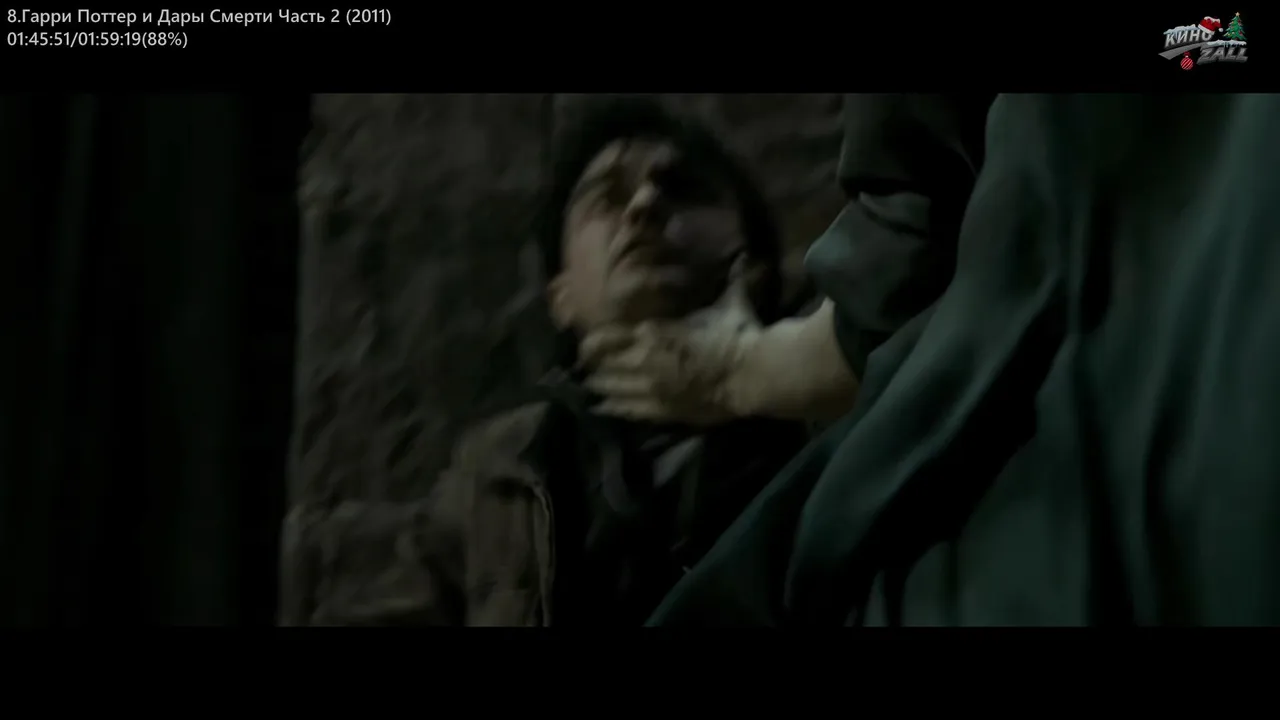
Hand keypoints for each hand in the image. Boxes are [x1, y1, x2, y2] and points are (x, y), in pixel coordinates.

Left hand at [580, 258, 762, 425]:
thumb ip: (730, 279)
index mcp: (652, 332)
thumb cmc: (737, 336)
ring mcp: (651, 389)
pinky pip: (627, 411)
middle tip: (585, 365)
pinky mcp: (662, 412)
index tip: (584, 343)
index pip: (605, 338)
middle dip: (592, 365)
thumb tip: (745, 257)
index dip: (590, 342)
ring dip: (599, 385)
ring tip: (591, 384)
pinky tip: (600, 407)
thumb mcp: (729, 303)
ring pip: (610, 388)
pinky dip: (612, 407)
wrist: (753, 375)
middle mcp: (643, 360)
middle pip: (603, 365)